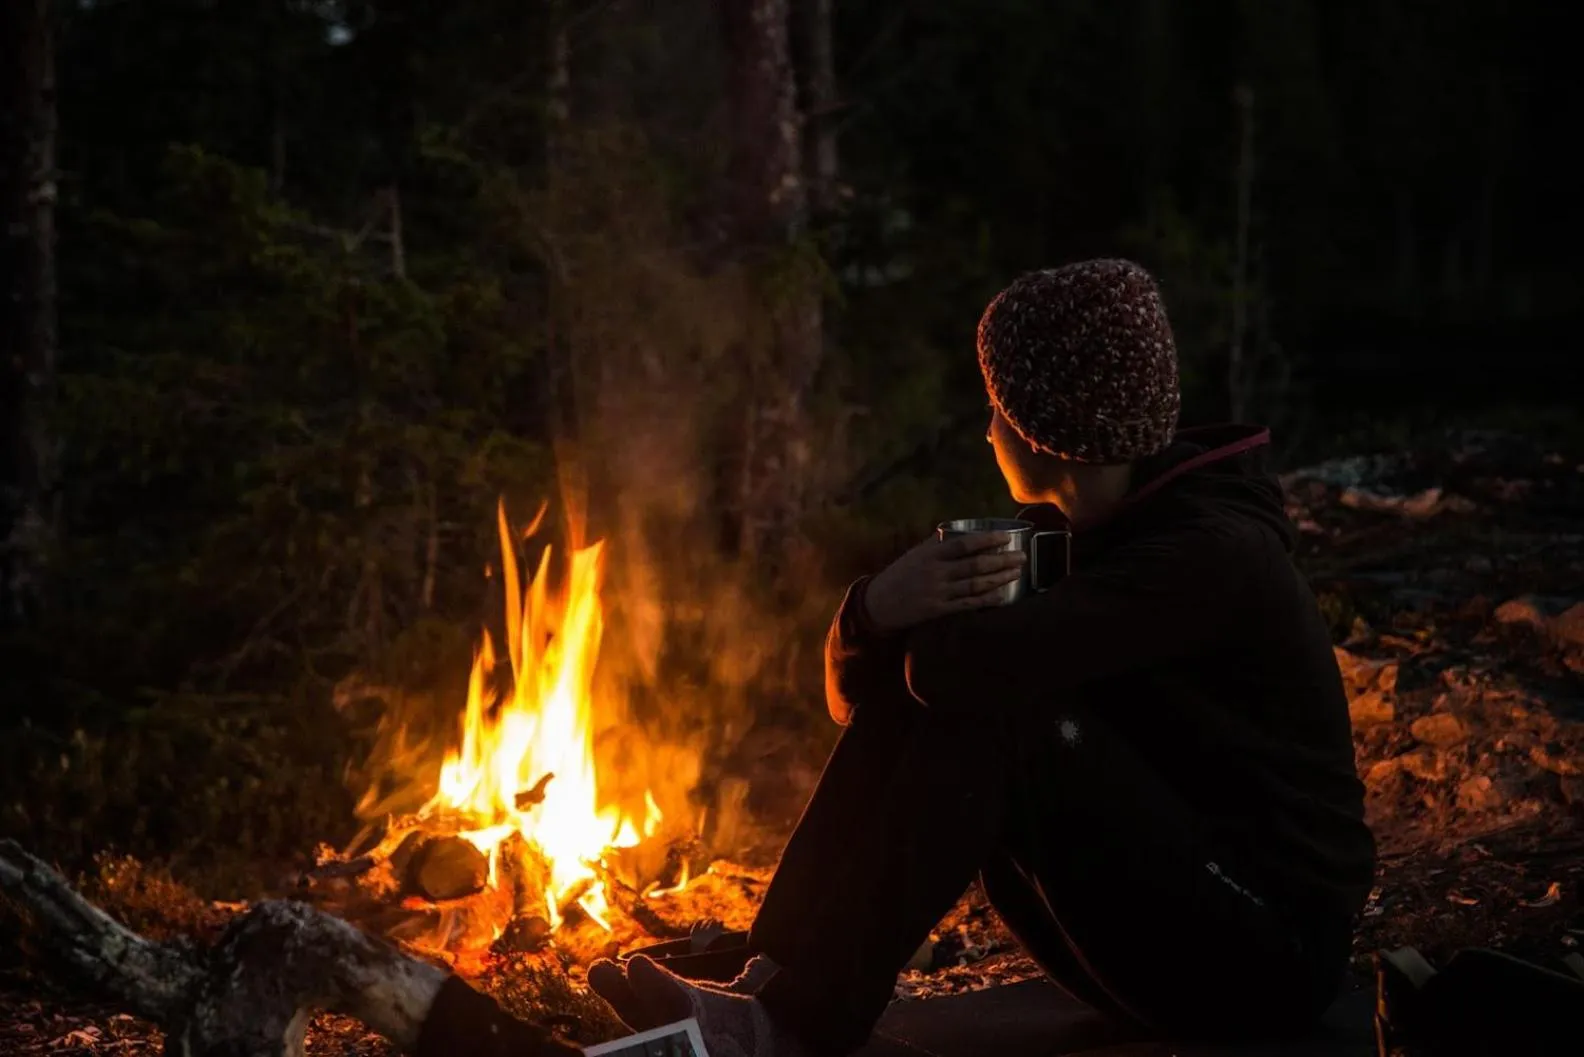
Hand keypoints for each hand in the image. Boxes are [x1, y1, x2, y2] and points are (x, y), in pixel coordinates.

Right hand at [862, 533, 1026, 633]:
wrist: (879, 602)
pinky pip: (967, 604)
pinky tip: (1001, 596)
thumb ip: (938, 542)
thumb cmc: (900, 574)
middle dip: (1002, 560)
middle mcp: (936, 572)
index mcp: (931, 554)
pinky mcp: (938, 610)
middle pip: (976, 565)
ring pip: (975, 584)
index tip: (1007, 537)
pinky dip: (986, 600)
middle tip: (1022, 557)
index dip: (988, 540)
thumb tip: (960, 529)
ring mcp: (938, 592)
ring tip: (1017, 573)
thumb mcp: (916, 553)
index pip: (965, 544)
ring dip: (999, 578)